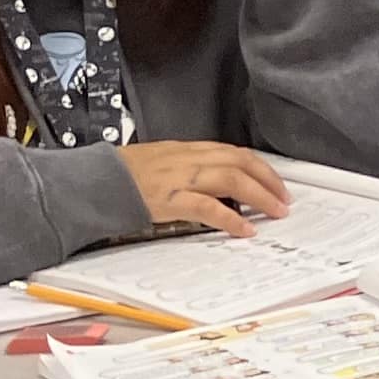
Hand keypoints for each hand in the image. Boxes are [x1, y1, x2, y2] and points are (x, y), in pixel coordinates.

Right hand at [115, 140, 292, 237]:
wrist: (94, 181)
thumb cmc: (123, 173)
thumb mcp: (161, 160)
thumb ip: (189, 166)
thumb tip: (217, 180)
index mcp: (187, 149)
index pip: (233, 152)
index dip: (260, 167)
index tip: (275, 181)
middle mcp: (188, 159)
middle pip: (240, 163)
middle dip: (268, 180)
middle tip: (284, 199)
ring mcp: (180, 178)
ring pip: (232, 180)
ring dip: (260, 196)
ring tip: (275, 212)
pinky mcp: (170, 199)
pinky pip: (209, 207)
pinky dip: (231, 218)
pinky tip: (245, 228)